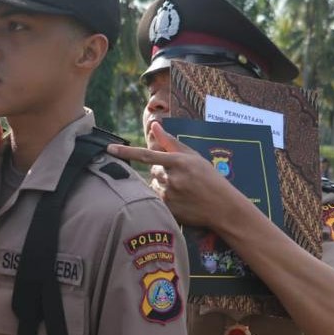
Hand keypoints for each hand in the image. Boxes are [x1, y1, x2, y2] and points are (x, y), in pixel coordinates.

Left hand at [107, 120, 240, 227]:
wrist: (223, 208)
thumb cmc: (210, 179)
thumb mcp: (194, 157)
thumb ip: (171, 142)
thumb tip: (154, 125)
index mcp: (179, 161)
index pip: (146, 154)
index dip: (126, 151)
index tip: (110, 149)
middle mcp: (173, 177)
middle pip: (152, 170)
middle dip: (162, 170)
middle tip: (181, 176)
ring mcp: (170, 194)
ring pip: (153, 183)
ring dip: (163, 183)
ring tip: (183, 188)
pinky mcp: (169, 208)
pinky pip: (156, 197)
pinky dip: (164, 195)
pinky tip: (181, 198)